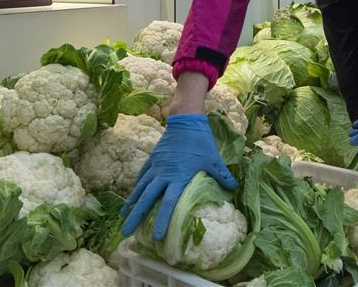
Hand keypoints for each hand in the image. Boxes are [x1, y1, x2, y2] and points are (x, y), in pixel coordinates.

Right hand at [120, 114, 237, 240]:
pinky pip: (142, 176)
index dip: (162, 220)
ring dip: (131, 204)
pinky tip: (131, 197)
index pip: (168, 203)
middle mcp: (163, 174)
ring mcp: (156, 166)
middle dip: (136, 217)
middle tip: (126, 233)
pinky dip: (136, 188)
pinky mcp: (152, 159)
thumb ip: (222, 176)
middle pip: (146, 200)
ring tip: (123, 218)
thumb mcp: (214, 160)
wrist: (185, 120)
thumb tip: (234, 189)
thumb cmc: (200, 141)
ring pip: (140, 188)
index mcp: (179, 177)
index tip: (156, 236)